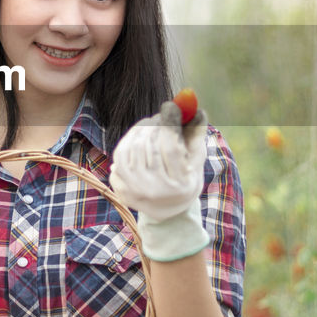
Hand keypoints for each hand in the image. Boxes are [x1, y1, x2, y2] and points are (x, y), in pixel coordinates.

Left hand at [110, 101, 209, 261]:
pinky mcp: (122, 190)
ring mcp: (136, 192)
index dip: (169, 124)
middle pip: (148, 147)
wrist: (168, 210)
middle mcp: (155, 191)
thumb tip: (197, 110)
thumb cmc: (186, 178)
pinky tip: (138, 137)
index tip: (170, 106)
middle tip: (159, 116)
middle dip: (154, 125)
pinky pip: (119, 157)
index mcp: (179, 185)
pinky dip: (127, 142)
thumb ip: (197, 136)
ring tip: (150, 125)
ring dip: (141, 130)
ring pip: (131, 149)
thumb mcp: (196, 160)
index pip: (171, 148)